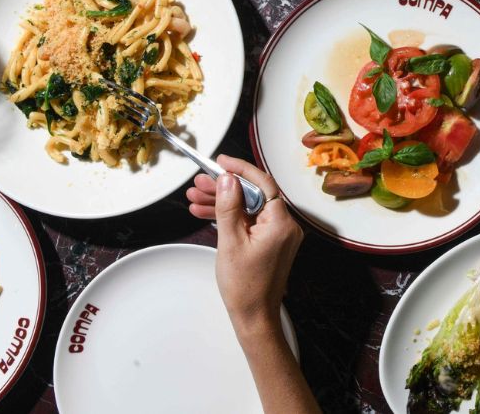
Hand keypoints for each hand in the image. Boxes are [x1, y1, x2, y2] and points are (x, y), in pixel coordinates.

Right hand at [186, 155, 302, 335]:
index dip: (241, 169)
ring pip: (248, 208)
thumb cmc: (245, 287)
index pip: (263, 183)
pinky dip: (230, 218)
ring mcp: (278, 235)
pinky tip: (205, 213)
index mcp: (280, 223)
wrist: (253, 317)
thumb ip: (229, 207)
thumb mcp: (230, 242)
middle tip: (199, 183)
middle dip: (224, 187)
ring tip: (194, 198)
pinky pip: (250, 222)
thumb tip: (227, 180)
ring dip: (222, 202)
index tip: (221, 162)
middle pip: (253, 195)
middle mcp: (285, 226)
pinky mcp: (270, 242)